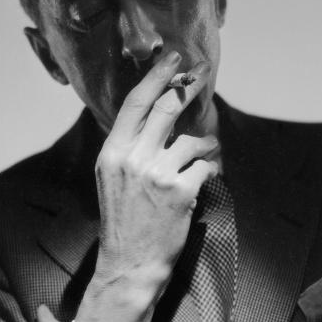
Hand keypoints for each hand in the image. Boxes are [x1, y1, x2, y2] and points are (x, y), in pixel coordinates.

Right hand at [77, 51, 217, 321]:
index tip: (170, 56)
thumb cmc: (123, 221)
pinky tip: (202, 182)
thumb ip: (128, 147)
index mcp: (112, 153)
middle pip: (166, 108)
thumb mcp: (111, 178)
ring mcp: (157, 174)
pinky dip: (210, 172)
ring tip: (202, 157)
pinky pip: (206, 166)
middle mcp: (132, 158)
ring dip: (205, 145)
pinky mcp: (181, 191)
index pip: (135, 104)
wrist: (129, 264)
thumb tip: (154, 116)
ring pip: (194, 140)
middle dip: (187, 87)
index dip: (155, 76)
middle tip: (200, 74)